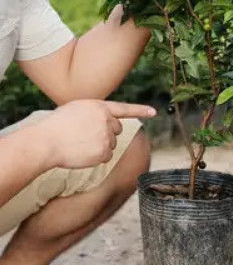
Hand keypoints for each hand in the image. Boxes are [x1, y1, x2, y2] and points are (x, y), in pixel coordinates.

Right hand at [35, 100, 155, 168]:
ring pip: (111, 144)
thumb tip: (107, 120)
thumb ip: (95, 113)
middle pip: (117, 129)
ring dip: (100, 145)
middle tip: (86, 135)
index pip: (124, 108)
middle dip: (107, 133)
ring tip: (80, 143)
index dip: (140, 110)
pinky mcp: (104, 151)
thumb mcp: (76, 109)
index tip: (154, 112)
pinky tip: (82, 153)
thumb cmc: (55, 126)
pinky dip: (97, 157)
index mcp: (99, 107)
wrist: (45, 141)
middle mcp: (106, 120)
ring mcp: (106, 136)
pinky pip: (106, 157)